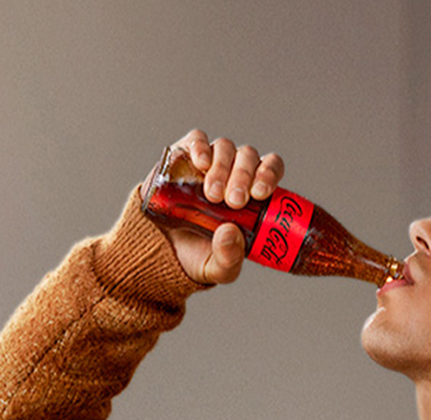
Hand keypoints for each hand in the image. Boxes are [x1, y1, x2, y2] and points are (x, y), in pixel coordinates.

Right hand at [160, 129, 285, 285]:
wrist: (159, 251)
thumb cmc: (197, 255)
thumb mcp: (218, 268)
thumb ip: (229, 258)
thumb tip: (230, 232)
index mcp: (252, 193)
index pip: (271, 168)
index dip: (269, 174)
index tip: (260, 193)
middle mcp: (234, 172)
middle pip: (248, 157)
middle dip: (243, 177)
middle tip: (234, 201)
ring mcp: (210, 163)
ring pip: (225, 148)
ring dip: (222, 168)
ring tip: (212, 195)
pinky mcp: (183, 157)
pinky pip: (197, 140)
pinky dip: (200, 147)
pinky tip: (201, 163)